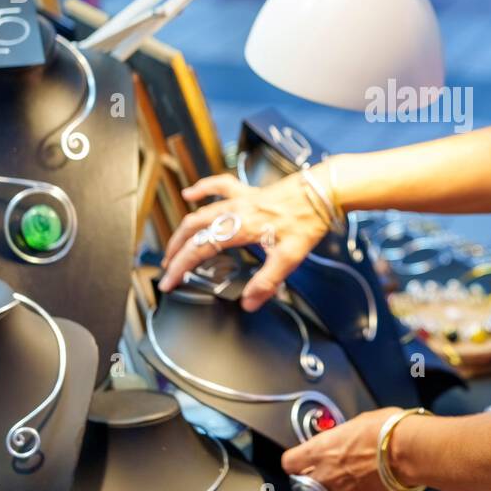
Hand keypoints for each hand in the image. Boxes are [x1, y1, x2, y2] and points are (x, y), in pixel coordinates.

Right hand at [158, 169, 330, 309]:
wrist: (323, 191)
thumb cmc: (308, 220)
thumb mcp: (290, 257)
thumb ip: (267, 281)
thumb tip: (249, 303)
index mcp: (240, 227)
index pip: (200, 249)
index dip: (180, 267)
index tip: (169, 282)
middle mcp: (234, 211)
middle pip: (193, 229)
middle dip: (176, 250)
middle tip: (168, 268)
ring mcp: (240, 199)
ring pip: (201, 212)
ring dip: (184, 229)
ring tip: (174, 245)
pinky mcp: (249, 192)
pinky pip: (219, 186)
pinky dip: (202, 189)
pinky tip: (190, 193)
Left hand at [280, 408, 411, 490]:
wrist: (408, 451)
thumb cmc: (386, 430)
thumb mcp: (358, 420)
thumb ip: (344, 433)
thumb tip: (347, 435)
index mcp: (321, 449)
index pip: (290, 462)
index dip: (295, 460)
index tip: (300, 456)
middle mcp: (327, 473)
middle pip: (303, 484)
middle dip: (311, 477)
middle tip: (322, 467)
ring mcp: (343, 490)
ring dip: (331, 485)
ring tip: (346, 474)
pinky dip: (355, 490)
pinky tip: (367, 478)